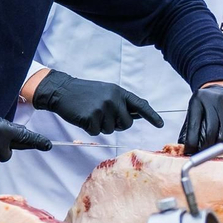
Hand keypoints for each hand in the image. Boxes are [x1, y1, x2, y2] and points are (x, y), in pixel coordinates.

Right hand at [31, 69, 161, 134]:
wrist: (62, 90)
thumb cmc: (84, 93)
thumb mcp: (105, 92)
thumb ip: (120, 102)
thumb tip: (136, 115)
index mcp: (119, 92)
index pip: (140, 105)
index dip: (151, 115)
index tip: (161, 124)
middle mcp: (113, 99)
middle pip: (126, 124)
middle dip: (116, 125)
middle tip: (102, 116)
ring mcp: (102, 108)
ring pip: (111, 130)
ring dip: (100, 126)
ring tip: (90, 113)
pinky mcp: (91, 117)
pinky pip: (97, 132)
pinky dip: (89, 128)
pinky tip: (83, 117)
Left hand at [179, 83, 222, 153]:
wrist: (222, 89)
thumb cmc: (204, 102)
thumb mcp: (193, 109)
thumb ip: (189, 126)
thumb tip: (186, 148)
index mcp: (198, 101)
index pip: (194, 126)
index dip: (191, 142)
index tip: (188, 152)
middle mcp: (214, 103)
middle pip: (210, 132)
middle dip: (205, 147)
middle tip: (200, 154)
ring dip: (215, 147)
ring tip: (209, 150)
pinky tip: (219, 140)